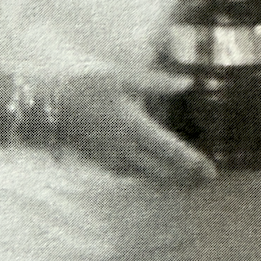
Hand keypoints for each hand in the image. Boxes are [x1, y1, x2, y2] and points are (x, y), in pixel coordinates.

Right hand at [54, 69, 217, 187]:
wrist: (49, 110)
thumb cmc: (86, 89)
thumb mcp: (121, 78)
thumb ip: (156, 82)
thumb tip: (187, 82)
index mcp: (135, 128)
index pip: (171, 151)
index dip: (193, 163)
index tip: (211, 171)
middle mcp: (127, 150)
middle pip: (163, 172)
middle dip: (186, 178)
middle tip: (206, 180)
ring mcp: (114, 160)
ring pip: (149, 177)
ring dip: (170, 180)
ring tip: (189, 182)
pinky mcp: (104, 163)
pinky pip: (133, 175)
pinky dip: (151, 177)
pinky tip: (157, 174)